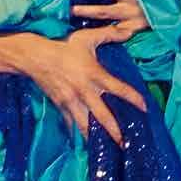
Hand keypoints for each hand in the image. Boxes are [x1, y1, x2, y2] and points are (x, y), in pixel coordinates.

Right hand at [0, 27, 147, 146]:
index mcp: (94, 74)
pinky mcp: (61, 106)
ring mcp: (71, 101)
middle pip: (103, 116)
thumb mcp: (86, 37)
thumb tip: (129, 30)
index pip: (118, 89)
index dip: (133, 98)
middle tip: (126, 144)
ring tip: (106, 150)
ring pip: (86, 125)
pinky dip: (77, 134)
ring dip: (96, 138)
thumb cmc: (63, 47)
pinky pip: (70, 123)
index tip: (145, 108)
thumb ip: (109, 34)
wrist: (35, 57)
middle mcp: (85, 91)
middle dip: (115, 132)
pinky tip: (83, 143)